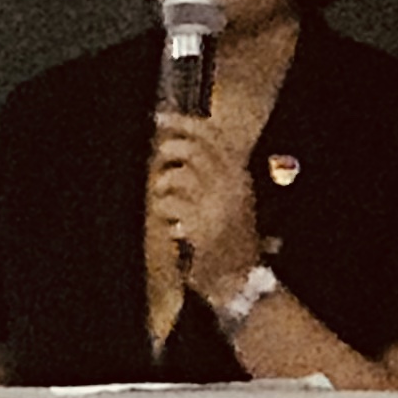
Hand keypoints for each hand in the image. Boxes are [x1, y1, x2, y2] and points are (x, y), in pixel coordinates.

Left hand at [146, 110, 266, 297]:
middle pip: (194, 148)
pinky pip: (170, 203)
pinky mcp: (202, 225)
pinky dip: (163, 208)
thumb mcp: (231, 203)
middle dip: (170, 145)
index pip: (213, 136)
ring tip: (164, 194)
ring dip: (164, 181)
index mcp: (240, 177)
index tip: (160, 116)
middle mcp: (232, 187)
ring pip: (179, 174)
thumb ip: (211, 176)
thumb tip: (176, 146)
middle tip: (157, 152)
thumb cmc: (230, 242)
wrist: (240, 281)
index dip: (184, 122)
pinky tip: (170, 222)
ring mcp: (217, 205)